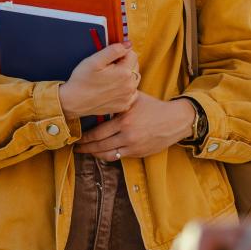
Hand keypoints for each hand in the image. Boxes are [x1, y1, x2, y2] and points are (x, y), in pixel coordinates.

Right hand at [58, 42, 139, 117]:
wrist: (74, 102)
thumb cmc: (82, 80)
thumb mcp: (95, 60)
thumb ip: (114, 50)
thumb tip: (128, 44)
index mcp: (124, 73)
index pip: (132, 55)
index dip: (121, 53)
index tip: (110, 57)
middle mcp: (130, 86)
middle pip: (135, 67)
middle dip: (124, 63)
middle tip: (108, 67)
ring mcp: (127, 97)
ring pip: (134, 80)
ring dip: (126, 76)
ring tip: (109, 78)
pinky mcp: (124, 105)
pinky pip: (130, 93)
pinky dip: (124, 89)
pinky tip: (112, 88)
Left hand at [74, 94, 192, 158]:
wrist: (174, 120)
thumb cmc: (153, 106)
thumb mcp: (134, 98)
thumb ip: (118, 97)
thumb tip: (100, 92)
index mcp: (123, 120)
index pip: (98, 132)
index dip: (85, 137)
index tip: (77, 137)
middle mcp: (127, 135)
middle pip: (99, 145)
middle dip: (85, 147)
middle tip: (76, 147)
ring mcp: (133, 146)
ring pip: (108, 154)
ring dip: (94, 154)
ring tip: (86, 152)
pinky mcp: (138, 153)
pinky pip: (118, 157)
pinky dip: (107, 156)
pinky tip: (101, 154)